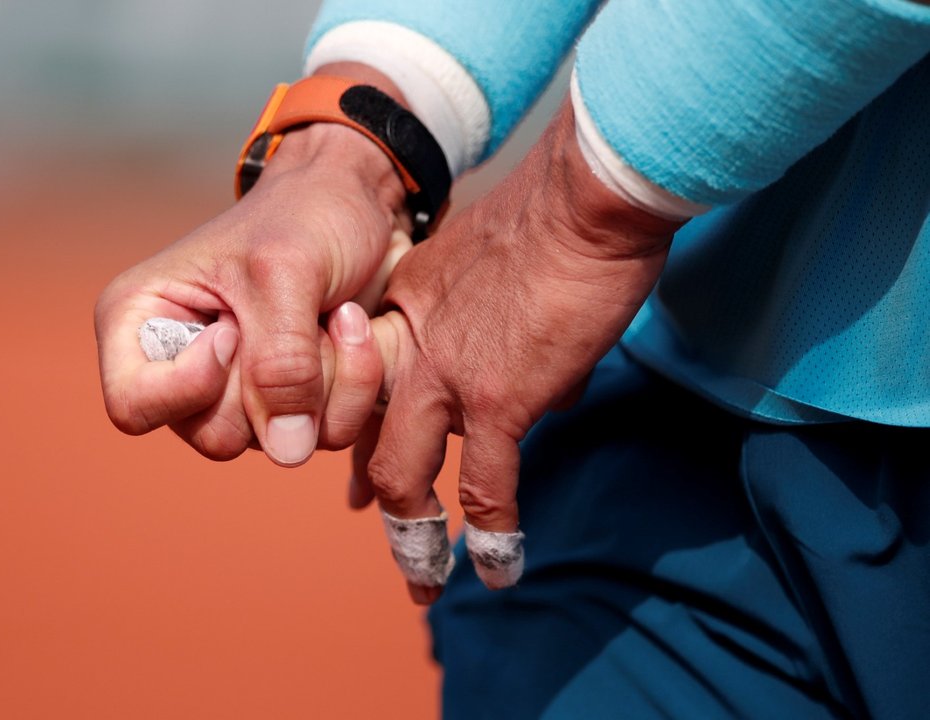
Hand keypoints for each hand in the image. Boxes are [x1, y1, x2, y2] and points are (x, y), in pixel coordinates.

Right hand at [95, 65, 412, 465]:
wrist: (361, 204)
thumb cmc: (306, 215)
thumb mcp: (286, 273)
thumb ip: (281, 363)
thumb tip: (287, 451)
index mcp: (140, 321)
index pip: (134, 407)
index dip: (191, 385)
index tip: (233, 330)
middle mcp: (182, 369)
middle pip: (216, 436)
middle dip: (276, 382)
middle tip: (303, 316)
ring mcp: (238, 393)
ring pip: (276, 443)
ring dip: (325, 382)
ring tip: (337, 316)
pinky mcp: (290, 403)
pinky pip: (321, 435)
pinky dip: (351, 388)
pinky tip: (355, 331)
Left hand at [356, 98, 685, 602]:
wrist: (583, 199)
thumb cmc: (555, 219)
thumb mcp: (495, 263)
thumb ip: (501, 327)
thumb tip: (545, 392)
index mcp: (406, 307)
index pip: (367, 387)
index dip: (362, 435)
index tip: (364, 475)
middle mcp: (409, 346)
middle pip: (370, 437)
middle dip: (376, 494)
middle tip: (382, 528)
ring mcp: (446, 377)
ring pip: (406, 476)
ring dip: (414, 539)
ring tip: (424, 582)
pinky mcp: (496, 400)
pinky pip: (486, 488)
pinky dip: (492, 538)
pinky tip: (501, 572)